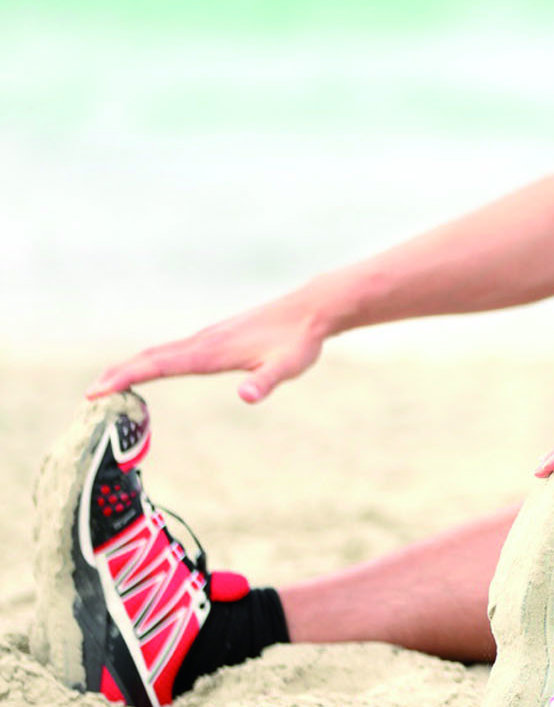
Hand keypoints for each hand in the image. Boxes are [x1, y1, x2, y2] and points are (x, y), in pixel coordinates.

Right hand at [88, 295, 330, 402]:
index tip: (99, 390)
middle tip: (90, 395)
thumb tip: (247, 396)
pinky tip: (151, 368)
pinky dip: (153, 360)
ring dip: (132, 366)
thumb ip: (266, 382)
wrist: (311, 310)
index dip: (128, 377)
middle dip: (119, 374)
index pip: (160, 365)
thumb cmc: (299, 341)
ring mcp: (208, 338)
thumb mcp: (288, 367)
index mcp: (212, 352)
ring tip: (109, 383)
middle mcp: (204, 342)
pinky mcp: (216, 338)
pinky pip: (174, 350)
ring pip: (161, 352)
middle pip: (152, 357)